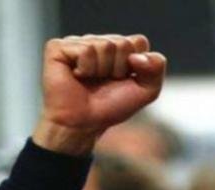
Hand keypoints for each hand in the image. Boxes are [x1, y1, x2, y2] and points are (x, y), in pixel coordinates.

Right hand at [32, 34, 165, 154]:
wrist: (85, 123)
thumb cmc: (112, 106)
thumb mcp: (146, 91)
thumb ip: (156, 68)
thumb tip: (138, 55)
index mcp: (119, 48)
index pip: (139, 41)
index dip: (138, 65)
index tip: (126, 79)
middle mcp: (98, 41)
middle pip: (123, 43)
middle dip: (120, 69)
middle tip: (106, 82)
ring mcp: (78, 42)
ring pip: (105, 45)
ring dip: (103, 70)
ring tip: (91, 80)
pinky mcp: (58, 47)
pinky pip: (86, 50)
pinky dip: (86, 68)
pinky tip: (77, 76)